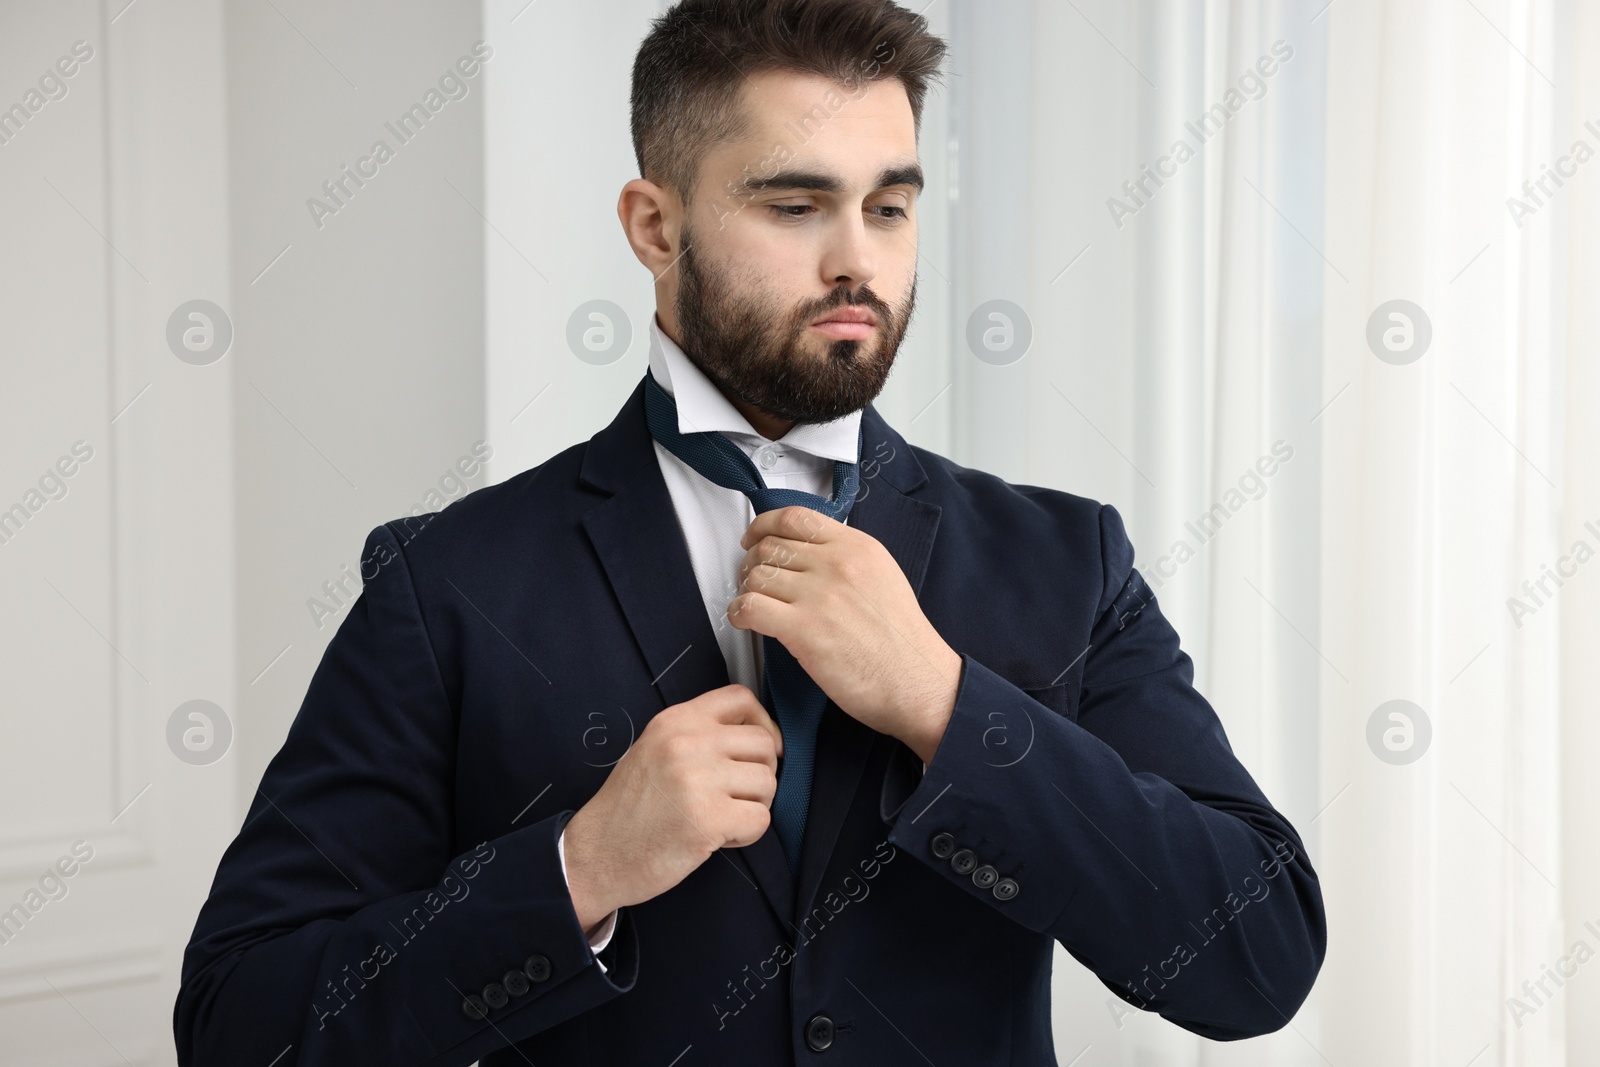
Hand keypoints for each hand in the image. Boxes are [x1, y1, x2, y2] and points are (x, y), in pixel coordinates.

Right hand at [562, 685, 781, 932]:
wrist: (596, 856)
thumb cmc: (629, 809)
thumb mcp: (655, 750)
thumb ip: (697, 736)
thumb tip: (758, 738)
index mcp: (675, 721)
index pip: (741, 698)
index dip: (763, 724)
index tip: (759, 752)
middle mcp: (686, 742)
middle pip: (763, 743)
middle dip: (760, 774)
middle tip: (734, 797)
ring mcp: (698, 779)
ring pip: (767, 782)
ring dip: (754, 806)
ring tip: (721, 818)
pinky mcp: (708, 819)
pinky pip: (761, 819)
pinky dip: (747, 834)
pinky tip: (717, 838)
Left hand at [729, 506, 960, 762]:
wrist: (918, 683)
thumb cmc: (902, 643)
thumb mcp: (883, 577)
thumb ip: (846, 559)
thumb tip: (804, 556)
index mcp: (858, 547)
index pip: (796, 518)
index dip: (764, 526)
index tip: (755, 540)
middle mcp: (838, 564)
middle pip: (771, 546)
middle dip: (752, 563)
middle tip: (752, 582)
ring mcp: (820, 595)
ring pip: (757, 575)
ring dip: (746, 590)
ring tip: (752, 606)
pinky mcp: (804, 629)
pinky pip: (750, 607)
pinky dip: (739, 613)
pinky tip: (747, 622)